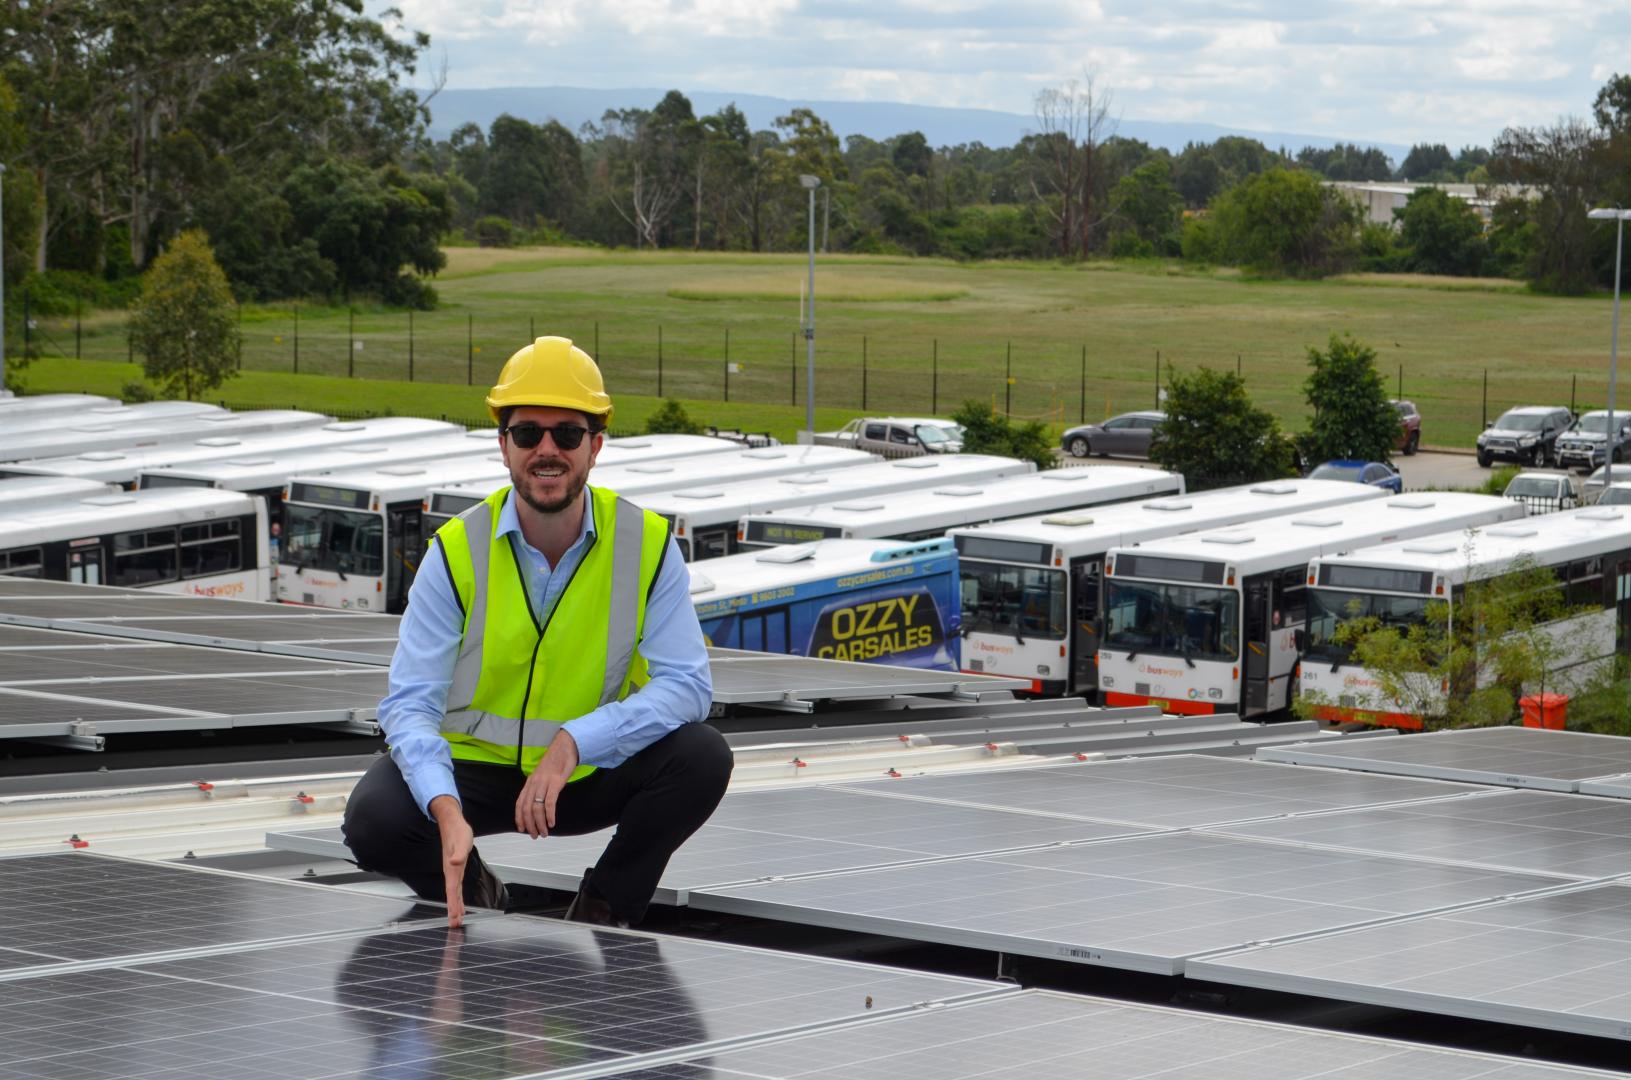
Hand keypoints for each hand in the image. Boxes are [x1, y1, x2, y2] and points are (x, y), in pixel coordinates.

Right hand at [430, 795, 473, 927]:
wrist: (452, 823)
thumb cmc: (458, 832)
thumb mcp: (462, 841)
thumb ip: (459, 853)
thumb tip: (455, 862)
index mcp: (451, 868)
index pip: (452, 890)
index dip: (453, 904)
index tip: (454, 916)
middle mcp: (451, 872)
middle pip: (452, 895)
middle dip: (453, 910)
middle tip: (455, 924)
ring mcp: (452, 871)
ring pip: (454, 893)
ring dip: (455, 906)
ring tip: (457, 919)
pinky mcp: (456, 868)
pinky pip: (456, 887)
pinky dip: (457, 897)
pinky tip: (460, 903)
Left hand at [515, 728, 578, 838]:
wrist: (565, 746)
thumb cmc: (556, 761)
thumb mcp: (543, 775)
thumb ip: (539, 787)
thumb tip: (538, 802)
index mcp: (530, 782)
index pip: (519, 803)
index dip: (519, 818)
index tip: (522, 829)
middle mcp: (534, 783)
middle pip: (527, 809)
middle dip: (530, 825)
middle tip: (535, 835)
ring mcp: (544, 782)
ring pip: (537, 808)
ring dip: (540, 823)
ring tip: (545, 832)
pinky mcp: (555, 782)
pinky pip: (549, 802)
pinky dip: (549, 814)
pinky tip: (552, 822)